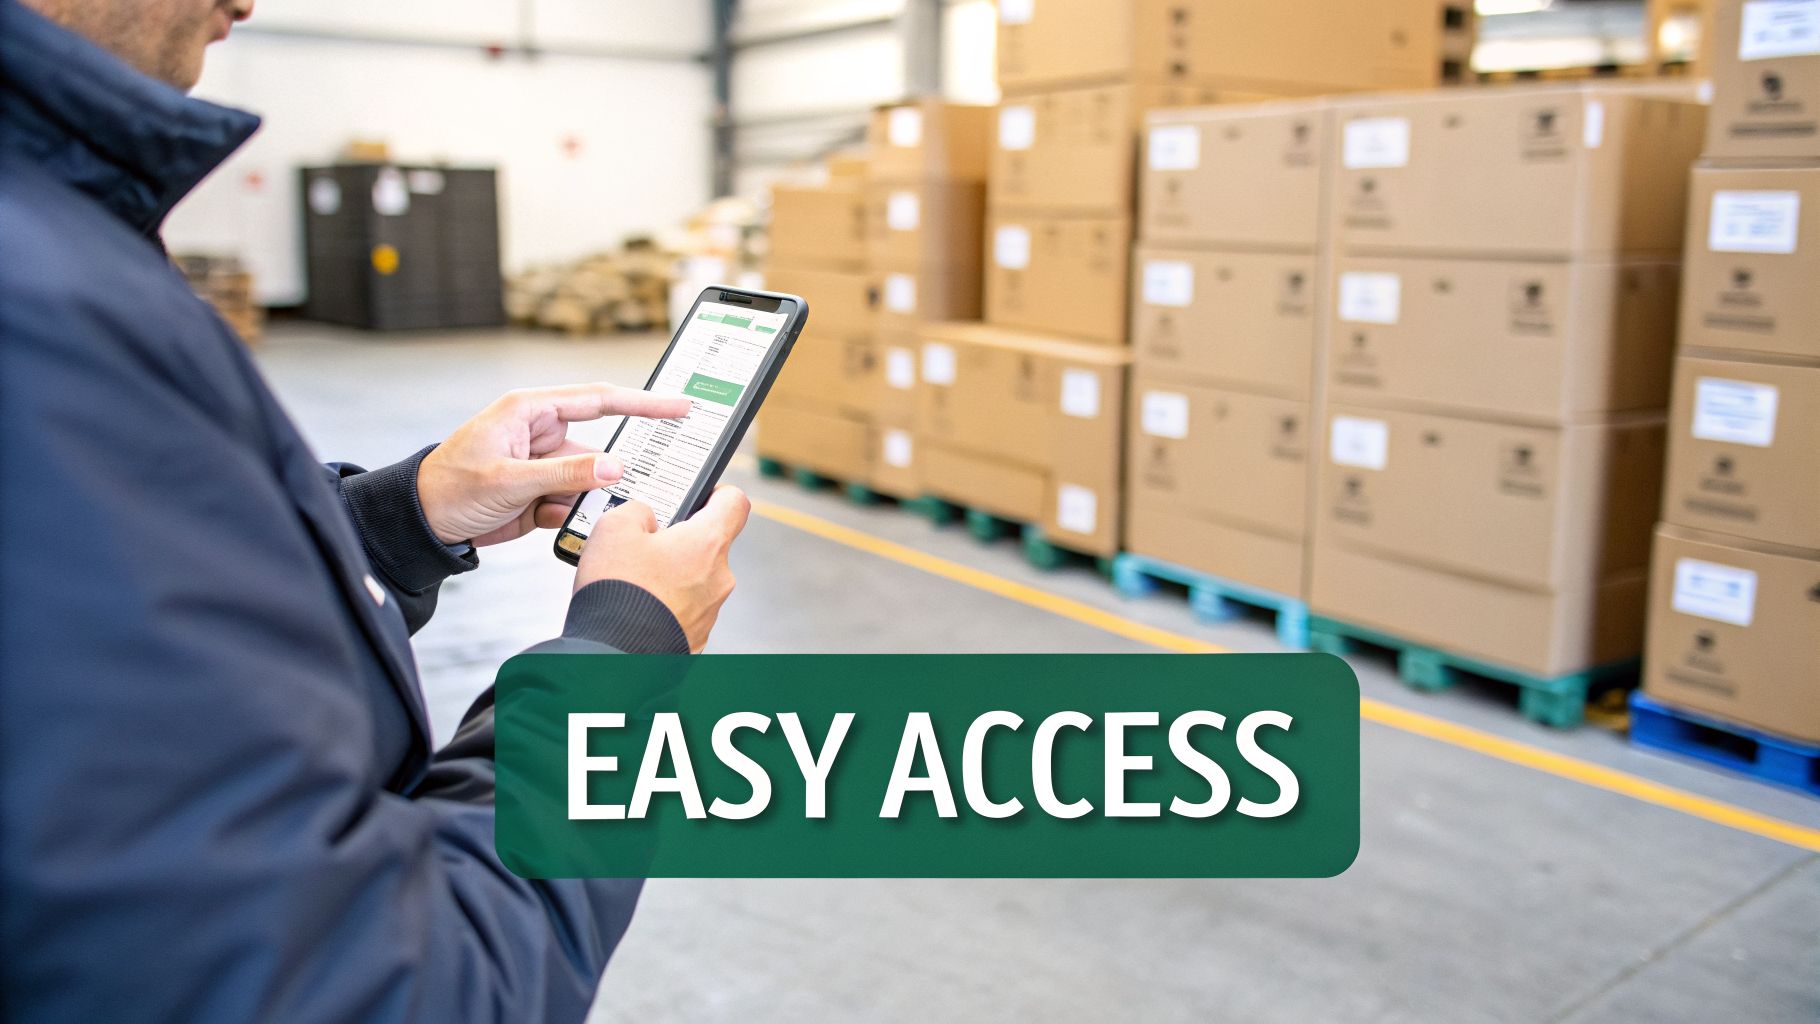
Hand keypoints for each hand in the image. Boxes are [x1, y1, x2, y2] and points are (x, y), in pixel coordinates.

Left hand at [416, 384, 691, 547]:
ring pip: (588, 481)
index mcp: (530, 412)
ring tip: (557, 511)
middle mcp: (541, 433)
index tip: (679, 406)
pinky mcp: (541, 492)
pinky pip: (573, 502)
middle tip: (628, 486)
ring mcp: (543, 465)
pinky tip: (542, 520)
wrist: (420, 524)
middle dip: (607, 472)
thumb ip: (564, 473)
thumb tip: (615, 467)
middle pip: (598, 448)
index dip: (643, 403)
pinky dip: (567, 515)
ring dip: (583, 500)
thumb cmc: (448, 488)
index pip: (599, 400)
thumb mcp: (508, 480)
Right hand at [575, 486, 751, 652]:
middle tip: (644, 541)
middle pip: (708, 545)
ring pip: (695, 580)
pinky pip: (683, 610)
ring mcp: (709, 612)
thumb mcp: (614, 528)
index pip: (735, 503)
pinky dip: (664, 605)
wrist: (612, 657)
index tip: (698, 494)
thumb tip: (645, 518)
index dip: (717, 492)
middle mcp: (718, 578)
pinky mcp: (695, 638)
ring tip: (631, 578)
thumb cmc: (618, 592)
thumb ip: (636, 510)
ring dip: (670, 575)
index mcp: (707, 543)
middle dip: (678, 540)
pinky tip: (635, 606)